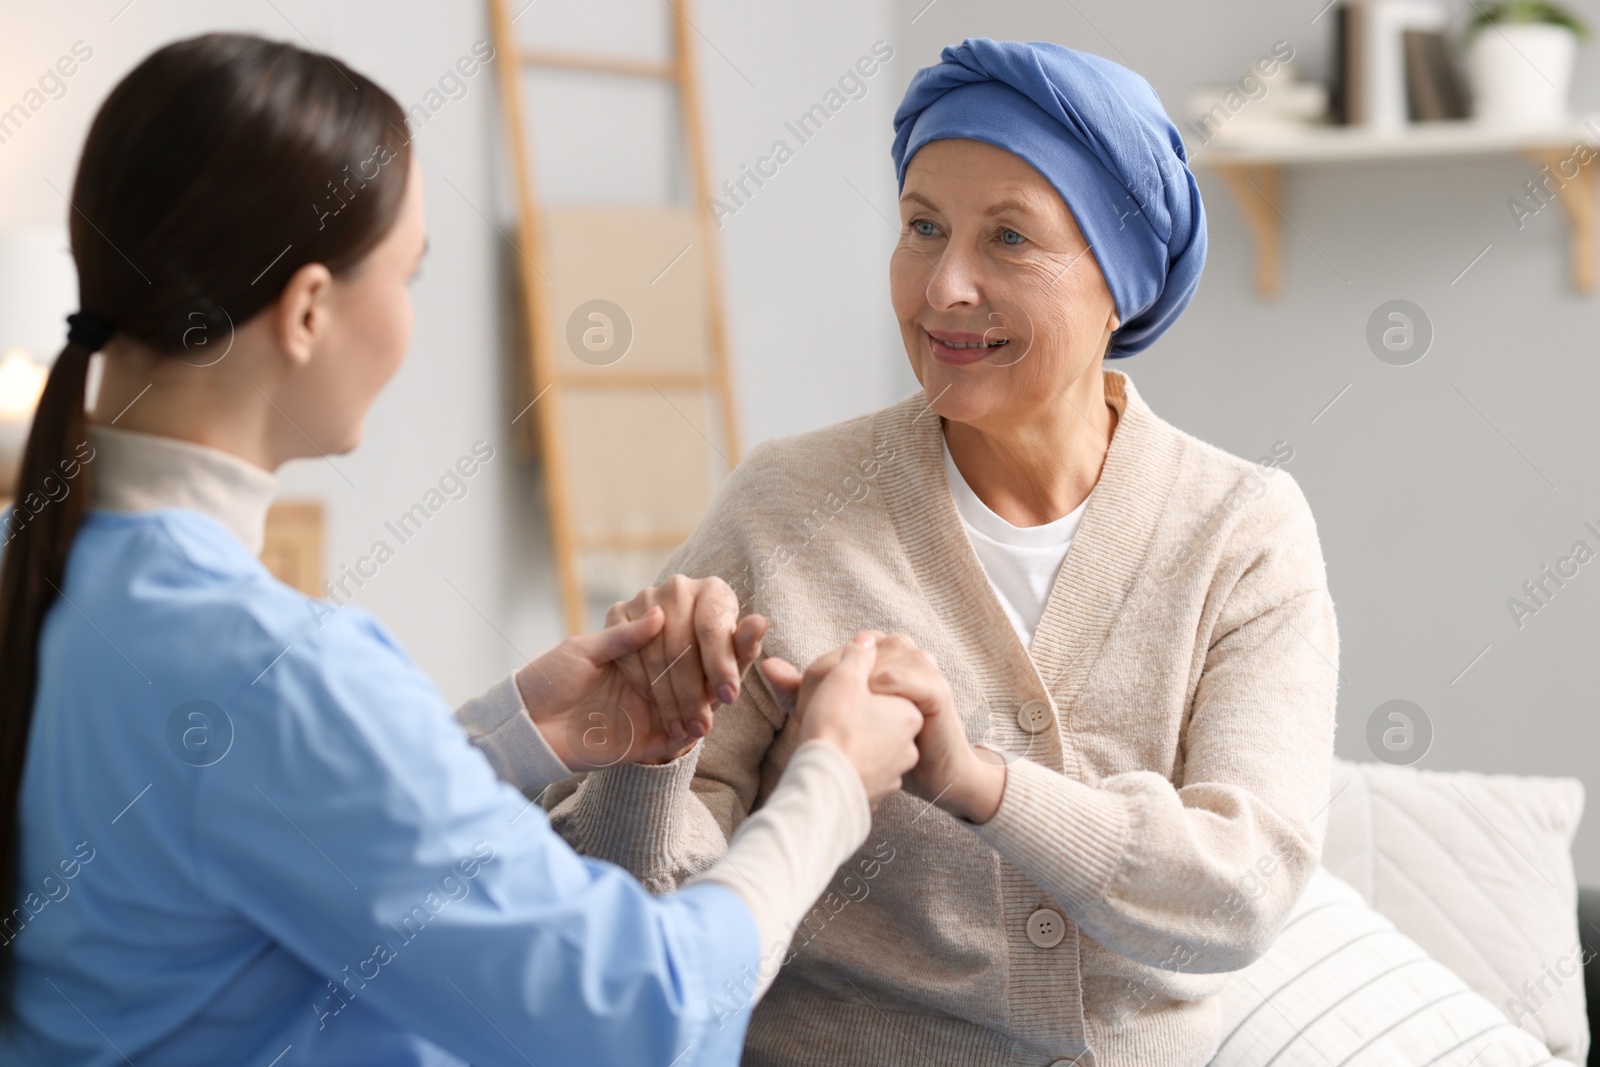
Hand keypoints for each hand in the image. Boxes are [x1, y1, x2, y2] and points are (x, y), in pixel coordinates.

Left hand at [514, 595, 758, 769]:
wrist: (522, 725)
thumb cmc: (548, 679)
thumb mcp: (586, 650)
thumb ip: (625, 636)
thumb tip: (662, 613)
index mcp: (641, 656)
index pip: (686, 642)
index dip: (713, 634)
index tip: (740, 617)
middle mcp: (652, 684)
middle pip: (701, 672)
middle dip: (726, 659)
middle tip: (750, 636)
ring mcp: (651, 713)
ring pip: (698, 702)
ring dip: (717, 693)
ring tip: (737, 676)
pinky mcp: (644, 743)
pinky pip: (676, 738)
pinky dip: (693, 728)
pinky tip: (712, 714)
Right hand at [758, 632, 921, 807]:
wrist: (824, 786)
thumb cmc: (834, 727)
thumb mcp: (843, 679)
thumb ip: (858, 656)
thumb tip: (867, 639)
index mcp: (908, 714)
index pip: (888, 690)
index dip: (860, 687)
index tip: (836, 692)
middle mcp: (907, 746)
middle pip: (880, 720)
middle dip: (858, 716)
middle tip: (830, 714)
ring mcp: (893, 774)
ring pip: (873, 749)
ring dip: (855, 742)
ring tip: (829, 740)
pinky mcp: (876, 795)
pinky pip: (864, 774)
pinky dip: (850, 766)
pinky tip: (832, 763)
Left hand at [764, 631, 1004, 822]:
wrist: (931, 776)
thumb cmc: (881, 745)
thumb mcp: (834, 715)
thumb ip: (799, 691)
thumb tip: (767, 666)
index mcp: (878, 650)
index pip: (838, 654)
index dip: (818, 682)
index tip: (808, 713)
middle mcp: (901, 650)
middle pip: (857, 653)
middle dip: (838, 685)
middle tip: (828, 718)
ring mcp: (922, 667)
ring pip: (879, 660)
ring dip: (860, 689)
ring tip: (850, 719)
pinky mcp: (937, 688)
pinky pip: (905, 676)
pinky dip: (885, 690)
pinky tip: (874, 710)